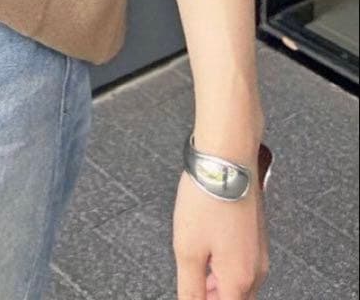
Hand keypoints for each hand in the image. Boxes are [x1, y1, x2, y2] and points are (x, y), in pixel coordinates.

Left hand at [173, 168, 269, 298]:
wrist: (227, 160)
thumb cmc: (208, 198)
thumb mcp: (187, 249)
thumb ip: (190, 287)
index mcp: (239, 279)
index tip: (193, 295)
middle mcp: (256, 269)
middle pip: (236, 298)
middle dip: (213, 297)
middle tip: (192, 288)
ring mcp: (259, 250)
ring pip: (239, 282)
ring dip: (217, 284)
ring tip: (195, 271)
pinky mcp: (256, 234)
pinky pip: (242, 262)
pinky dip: (224, 266)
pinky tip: (207, 250)